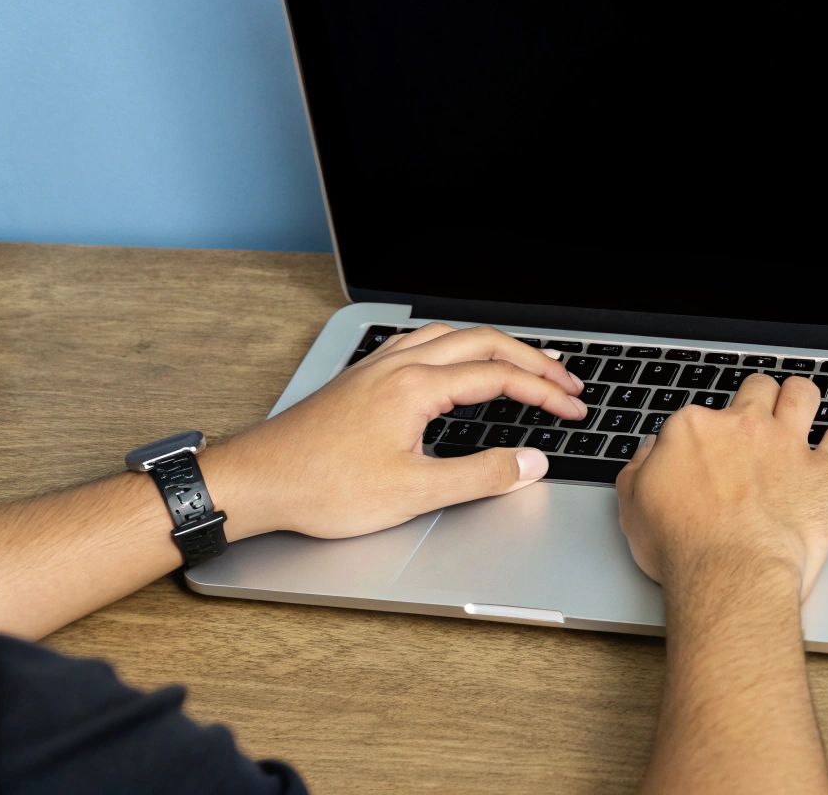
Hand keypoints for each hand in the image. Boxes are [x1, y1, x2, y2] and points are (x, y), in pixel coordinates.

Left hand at [203, 324, 588, 539]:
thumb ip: (480, 476)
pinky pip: (421, 341)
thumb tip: (530, 463)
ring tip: (525, 361)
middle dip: (533, 360)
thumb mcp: (413, 492)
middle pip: (482, 342)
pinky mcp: (361, 378)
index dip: (544, 392)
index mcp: (416, 387)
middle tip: (567, 381)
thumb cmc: (321, 487)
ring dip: (495, 345)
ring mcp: (376, 366)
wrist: (255, 480)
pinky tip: (455, 360)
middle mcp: (398, 365)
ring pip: (450, 335)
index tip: (572, 408)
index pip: (499, 377)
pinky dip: (456, 345)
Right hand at [615, 374, 827, 597]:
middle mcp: (743, 426)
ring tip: (799, 412)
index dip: (703, 435)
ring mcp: (786, 445)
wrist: (730, 575)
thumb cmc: (682, 549)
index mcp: (693, 430)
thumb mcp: (634, 509)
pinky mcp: (822, 472)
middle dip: (758, 399)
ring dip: (801, 399)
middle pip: (756, 389)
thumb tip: (647, 453)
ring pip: (802, 394)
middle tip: (757, 421)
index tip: (705, 455)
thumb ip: (639, 471)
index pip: (699, 416)